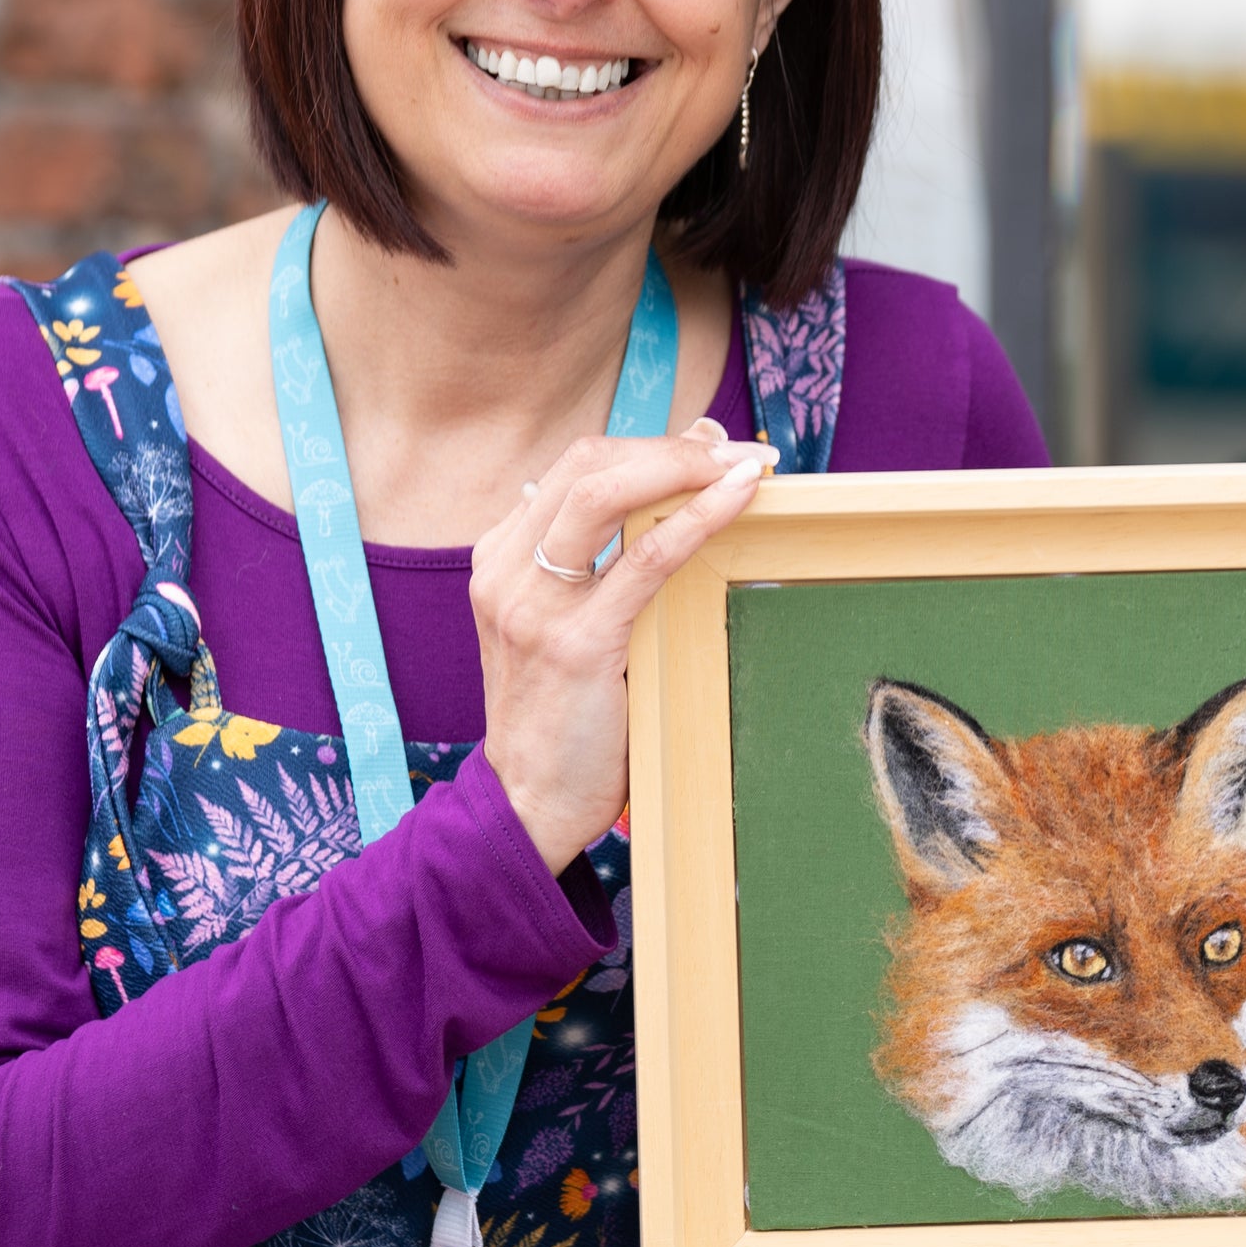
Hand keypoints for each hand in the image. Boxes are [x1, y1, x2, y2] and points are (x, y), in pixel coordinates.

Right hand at [474, 416, 774, 871]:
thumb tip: (666, 501)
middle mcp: (506, 571)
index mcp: (500, 558)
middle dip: (671, 446)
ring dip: (685, 466)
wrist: (527, 803)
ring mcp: (534, 604)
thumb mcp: (561, 627)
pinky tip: (737, 497)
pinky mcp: (575, 642)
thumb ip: (596, 568)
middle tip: (735, 449)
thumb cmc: (561, 717)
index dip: (647, 443)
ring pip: (607, 491)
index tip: (707, 443)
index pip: (576, 467)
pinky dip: (697, 518)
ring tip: (745, 464)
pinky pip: (644, 559)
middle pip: (589, 462)